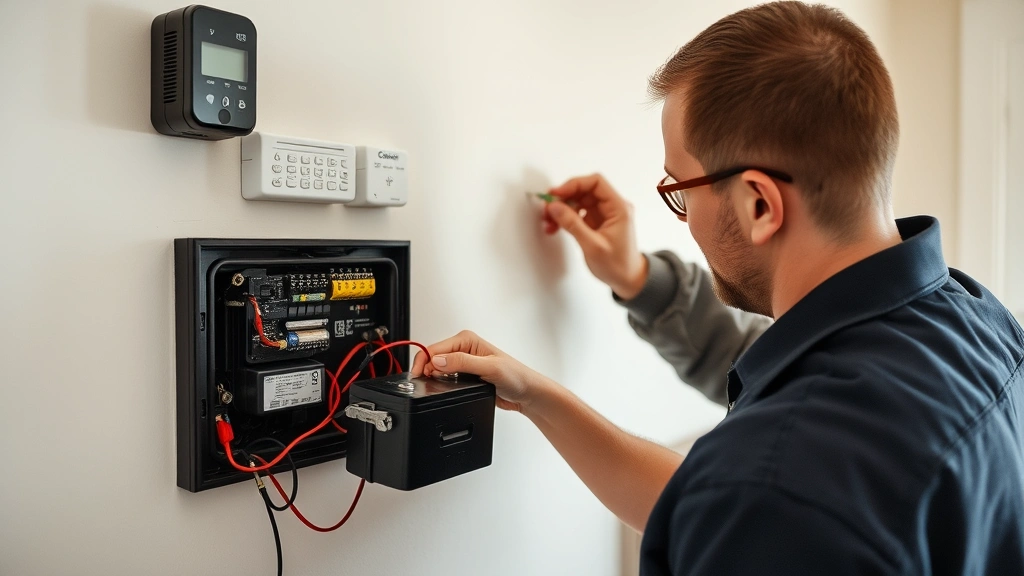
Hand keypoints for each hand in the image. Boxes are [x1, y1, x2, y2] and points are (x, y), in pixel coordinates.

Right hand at [410, 330, 554, 412]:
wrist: (526, 392)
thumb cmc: (516, 377)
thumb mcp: (489, 368)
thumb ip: (463, 363)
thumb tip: (438, 360)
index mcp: (467, 339)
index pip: (435, 348)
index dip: (424, 361)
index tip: (418, 375)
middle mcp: (463, 348)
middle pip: (433, 357)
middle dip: (426, 370)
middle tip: (425, 383)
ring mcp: (463, 361)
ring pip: (436, 367)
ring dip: (432, 377)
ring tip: (434, 386)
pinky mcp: (464, 374)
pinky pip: (444, 377)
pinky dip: (439, 383)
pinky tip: (443, 388)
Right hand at [542, 174, 647, 299]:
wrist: (627, 280)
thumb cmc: (618, 265)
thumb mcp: (593, 245)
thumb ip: (573, 224)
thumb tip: (555, 207)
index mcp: (618, 208)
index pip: (596, 183)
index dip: (574, 184)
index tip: (556, 194)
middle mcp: (612, 207)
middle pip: (584, 190)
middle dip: (564, 198)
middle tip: (548, 209)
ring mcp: (603, 214)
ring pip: (578, 201)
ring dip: (562, 209)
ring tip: (549, 221)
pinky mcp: (596, 222)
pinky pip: (577, 213)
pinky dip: (565, 217)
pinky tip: (556, 226)